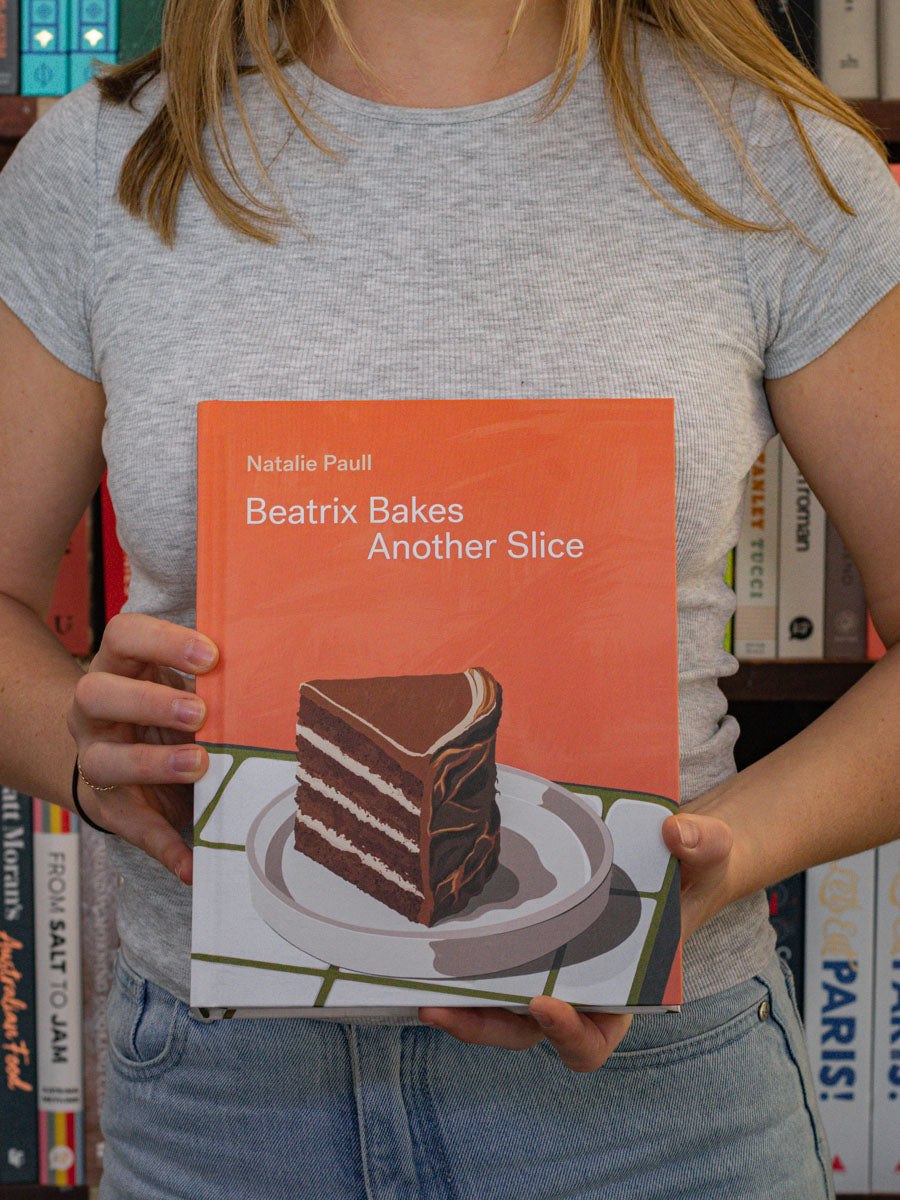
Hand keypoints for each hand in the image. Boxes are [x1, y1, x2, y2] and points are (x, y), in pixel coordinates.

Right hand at [66, 613, 218, 884]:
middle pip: (96, 693)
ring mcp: (94, 757)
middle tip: (199, 712)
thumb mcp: (183, 685)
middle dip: (149, 702)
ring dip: (152, 764)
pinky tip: (192, 862)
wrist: (124, 758)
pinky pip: (131, 828)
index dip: (162, 641)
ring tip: (198, 765)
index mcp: (118, 666)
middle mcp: (94, 709)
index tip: (210, 656)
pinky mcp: (110, 805)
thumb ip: (214, 679)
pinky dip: (164, 846)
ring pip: (102, 759)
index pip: (122, 635)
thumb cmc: (168, 708)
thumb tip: (281, 668)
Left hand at [418, 810, 735, 1070]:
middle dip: (483, 1025)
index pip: (593, 1041)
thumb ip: (703, 845)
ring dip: (458, 1001)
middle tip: (443, 1008)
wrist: (670, 849)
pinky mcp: (521, 932)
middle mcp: (578, 987)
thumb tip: (675, 835)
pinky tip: (429, 939)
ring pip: (494, 1002)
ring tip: (421, 987)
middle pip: (524, 1029)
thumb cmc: (693, 866)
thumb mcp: (710, 853)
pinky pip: (486, 957)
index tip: (545, 1003)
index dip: (568, 1035)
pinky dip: (459, 957)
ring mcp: (544, 962)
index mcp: (624, 991)